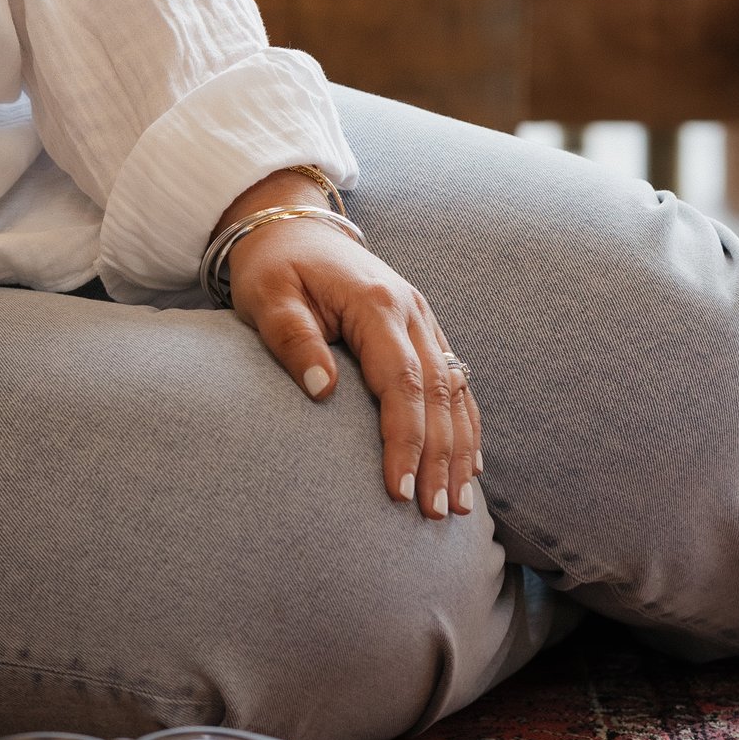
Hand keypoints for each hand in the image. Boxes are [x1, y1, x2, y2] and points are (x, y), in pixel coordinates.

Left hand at [215, 174, 483, 520]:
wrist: (291, 226)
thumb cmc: (274, 267)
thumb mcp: (269, 298)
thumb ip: (294, 341)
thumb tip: (322, 392)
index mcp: (376, 303)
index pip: (401, 382)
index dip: (405, 439)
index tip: (400, 490)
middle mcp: (411, 311)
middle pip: (438, 394)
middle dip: (440, 458)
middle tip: (435, 513)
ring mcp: (422, 319)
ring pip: (456, 391)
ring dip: (460, 450)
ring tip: (458, 506)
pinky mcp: (422, 330)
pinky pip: (455, 382)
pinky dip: (464, 425)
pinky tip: (469, 465)